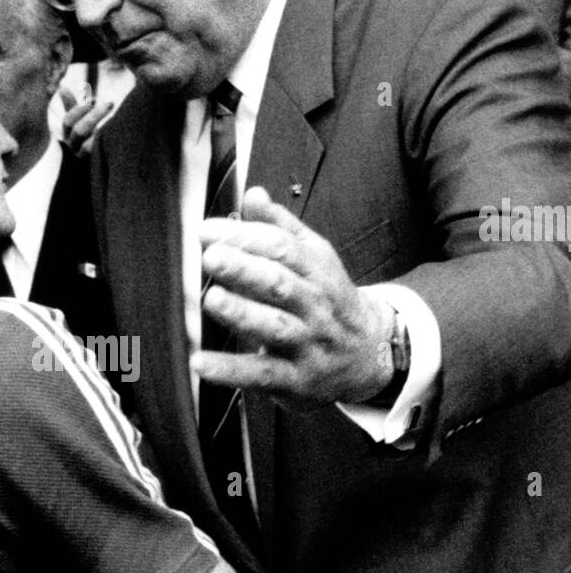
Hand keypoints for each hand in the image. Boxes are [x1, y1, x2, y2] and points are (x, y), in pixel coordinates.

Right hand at [60, 87, 114, 158]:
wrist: (105, 150)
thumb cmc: (92, 128)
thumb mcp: (82, 116)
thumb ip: (71, 104)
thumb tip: (61, 88)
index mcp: (68, 133)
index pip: (68, 121)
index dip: (81, 109)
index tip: (95, 99)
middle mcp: (73, 146)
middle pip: (79, 130)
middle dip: (95, 115)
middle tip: (111, 103)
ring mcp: (84, 155)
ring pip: (88, 144)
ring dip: (102, 128)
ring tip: (117, 116)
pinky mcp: (97, 160)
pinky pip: (101, 153)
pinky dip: (107, 140)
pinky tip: (118, 129)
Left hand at [193, 187, 393, 408]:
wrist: (370, 354)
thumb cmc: (330, 302)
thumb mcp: (316, 259)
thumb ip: (281, 228)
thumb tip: (253, 194)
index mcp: (317, 271)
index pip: (281, 249)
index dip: (245, 237)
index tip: (207, 231)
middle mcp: (314, 306)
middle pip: (279, 284)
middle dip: (245, 269)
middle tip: (211, 257)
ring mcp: (306, 344)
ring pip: (274, 327)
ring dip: (242, 313)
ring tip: (213, 299)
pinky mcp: (295, 379)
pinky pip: (262, 373)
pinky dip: (231, 370)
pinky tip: (201, 363)